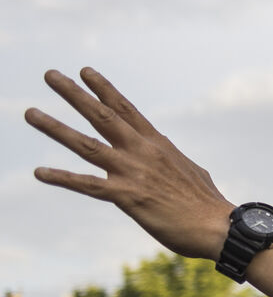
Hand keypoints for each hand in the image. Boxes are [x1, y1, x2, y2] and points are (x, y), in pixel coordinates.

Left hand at [27, 69, 234, 260]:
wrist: (218, 226)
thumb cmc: (208, 204)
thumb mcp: (191, 172)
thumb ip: (172, 162)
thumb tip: (169, 161)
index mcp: (158, 144)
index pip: (126, 109)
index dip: (103, 88)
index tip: (85, 71)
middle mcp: (142, 151)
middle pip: (102, 116)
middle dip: (74, 94)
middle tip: (50, 74)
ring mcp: (133, 172)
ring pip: (87, 144)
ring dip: (55, 127)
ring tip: (30, 113)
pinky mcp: (127, 196)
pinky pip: (88, 185)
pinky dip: (62, 178)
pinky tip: (39, 172)